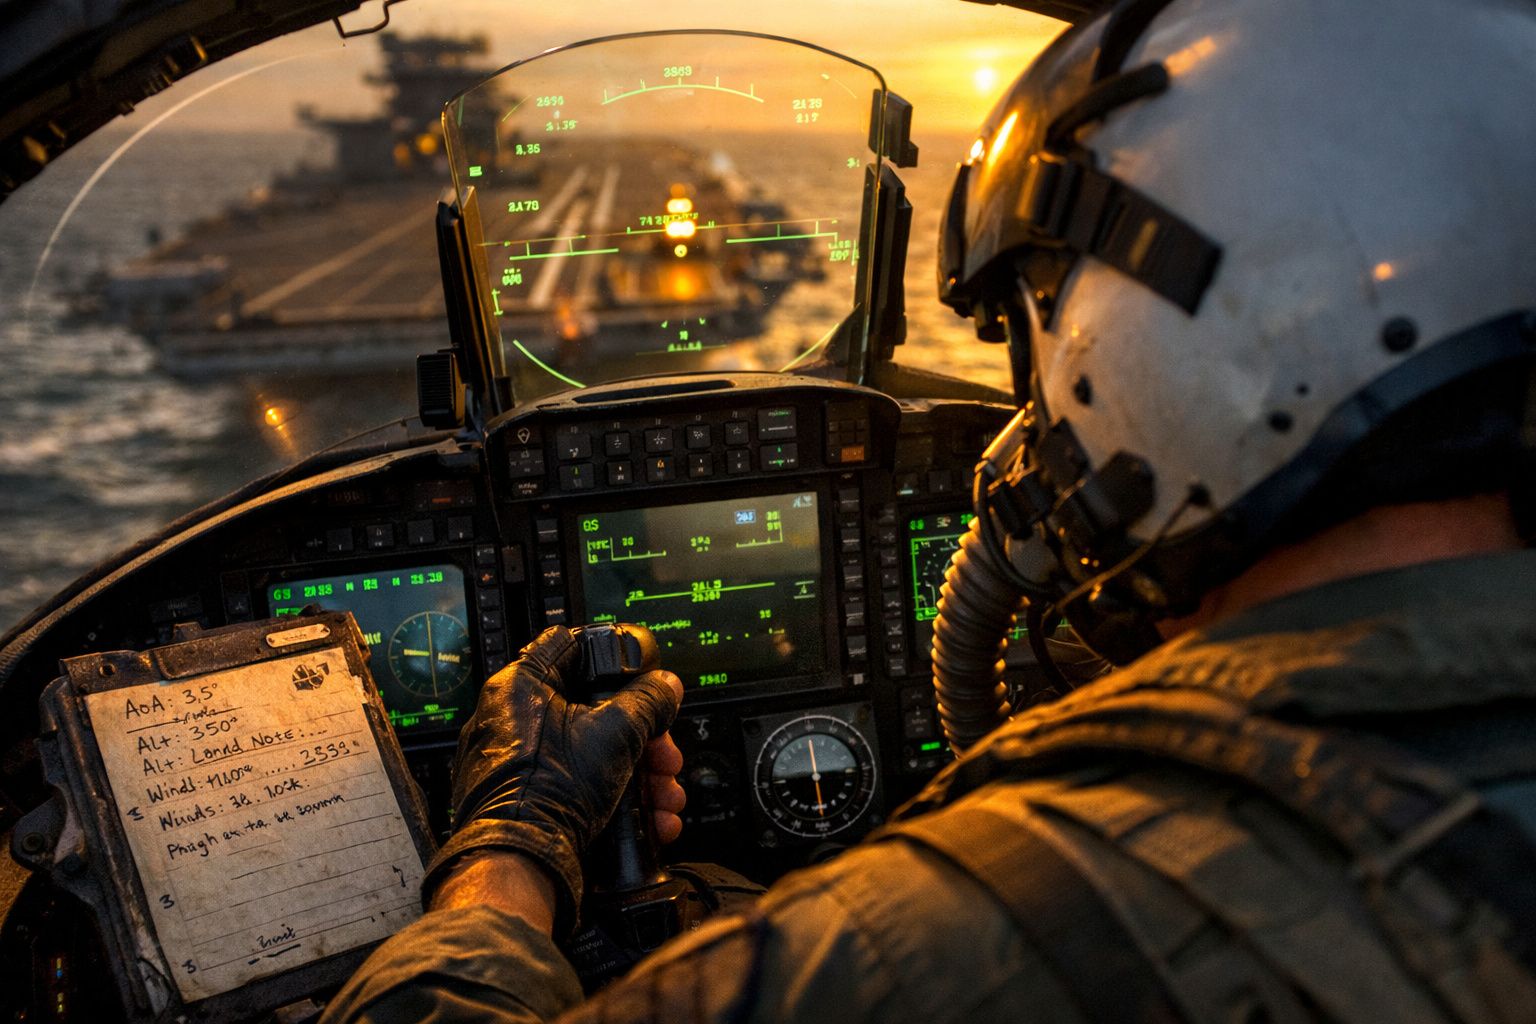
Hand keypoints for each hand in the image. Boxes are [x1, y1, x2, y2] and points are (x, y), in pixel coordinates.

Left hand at [423, 625, 682, 934]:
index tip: (642, 676)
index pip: (570, 645)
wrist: (519, 863)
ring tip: (664, 796)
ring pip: (591, 750)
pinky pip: (577, 783)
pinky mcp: (525, 797)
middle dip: (643, 735)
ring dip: (638, 771)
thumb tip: (666, 686)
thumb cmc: (548, 792)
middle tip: (664, 755)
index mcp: (520, 686)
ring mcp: (515, 761)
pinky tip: (649, 818)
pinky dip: (614, 796)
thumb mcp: (616, 733)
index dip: (613, 658)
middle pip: (592, 707)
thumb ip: (648, 701)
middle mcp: (510, 719)